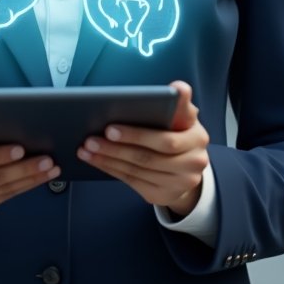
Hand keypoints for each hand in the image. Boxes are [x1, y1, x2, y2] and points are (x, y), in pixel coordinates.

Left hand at [77, 80, 209, 215]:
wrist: (187, 168)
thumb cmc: (178, 132)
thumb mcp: (182, 116)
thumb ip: (178, 104)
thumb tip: (177, 88)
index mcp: (197, 138)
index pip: (166, 139)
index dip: (137, 134)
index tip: (111, 127)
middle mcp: (193, 163)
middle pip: (148, 157)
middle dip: (116, 148)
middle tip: (91, 138)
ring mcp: (180, 183)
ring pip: (137, 170)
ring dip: (108, 159)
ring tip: (87, 149)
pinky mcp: (164, 195)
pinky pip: (133, 182)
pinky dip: (112, 170)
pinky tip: (96, 160)